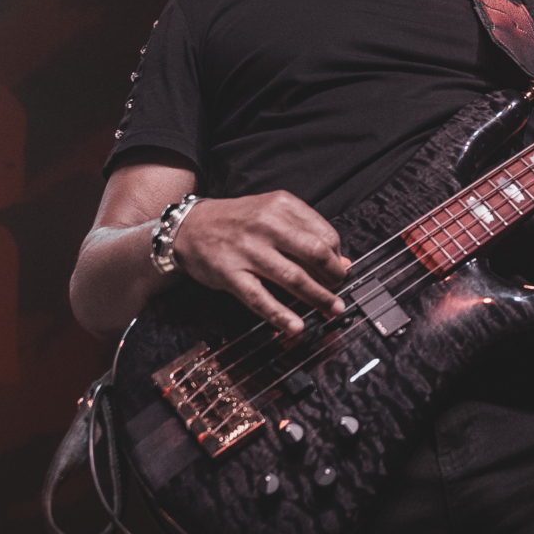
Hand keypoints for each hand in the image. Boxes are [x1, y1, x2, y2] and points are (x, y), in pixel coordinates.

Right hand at [173, 190, 350, 334]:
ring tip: (332, 309)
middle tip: (338, 290)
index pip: (325, 235)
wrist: (188, 227)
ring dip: (318, 298)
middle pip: (315, 254)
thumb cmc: (238, 222)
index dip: (337, 257)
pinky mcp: (230, 273)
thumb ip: (307, 234)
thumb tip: (344, 263)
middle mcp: (266, 225)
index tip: (339, 270)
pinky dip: (281, 315)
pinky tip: (296, 327)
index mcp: (282, 206)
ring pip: (293, 278)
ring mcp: (248, 250)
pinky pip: (260, 298)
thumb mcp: (273, 214)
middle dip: (333, 277)